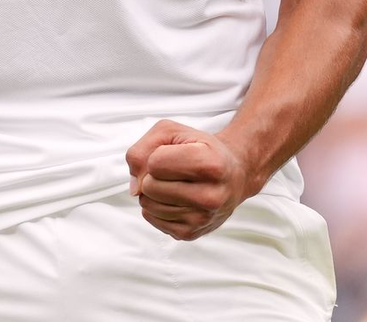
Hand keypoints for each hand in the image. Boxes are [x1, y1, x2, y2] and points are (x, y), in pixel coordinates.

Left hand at [125, 120, 248, 240]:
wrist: (232, 175)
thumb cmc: (199, 148)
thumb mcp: (172, 132)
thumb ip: (143, 148)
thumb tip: (134, 187)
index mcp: (210, 164)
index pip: (155, 163)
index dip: (156, 154)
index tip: (174, 153)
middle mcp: (210, 196)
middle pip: (149, 186)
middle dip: (152, 174)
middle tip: (173, 170)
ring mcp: (201, 219)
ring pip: (148, 204)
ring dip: (152, 191)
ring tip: (175, 183)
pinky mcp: (190, 234)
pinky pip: (151, 218)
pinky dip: (155, 205)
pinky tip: (174, 198)